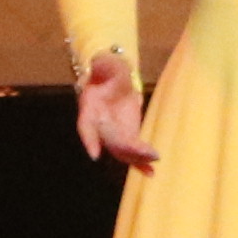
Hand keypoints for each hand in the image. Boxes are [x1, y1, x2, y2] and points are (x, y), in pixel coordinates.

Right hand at [75, 51, 155, 169]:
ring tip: (152, 160)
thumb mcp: (104, 63)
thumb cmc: (106, 69)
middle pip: (110, 141)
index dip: (89, 140)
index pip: (86, 126)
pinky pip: (133, 153)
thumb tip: (101, 63)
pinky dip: (141, 163)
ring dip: (136, 157)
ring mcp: (114, 132)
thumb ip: (103, 65)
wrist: (112, 77)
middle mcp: (99, 125)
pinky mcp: (128, 135)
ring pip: (122, 150)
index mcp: (90, 108)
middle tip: (142, 152)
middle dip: (125, 148)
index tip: (95, 154)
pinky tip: (150, 174)